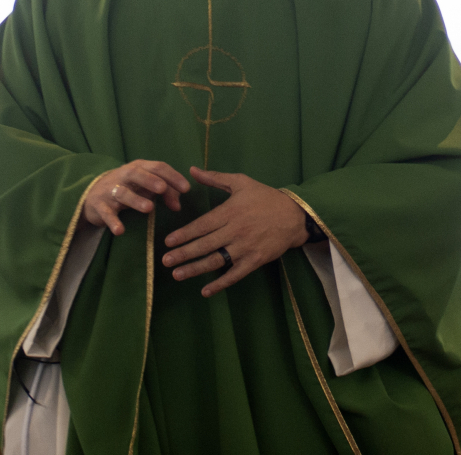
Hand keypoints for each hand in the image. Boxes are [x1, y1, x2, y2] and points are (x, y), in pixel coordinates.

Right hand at [83, 161, 188, 235]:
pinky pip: (107, 214)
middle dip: (150, 180)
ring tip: (149, 208)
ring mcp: (110, 190)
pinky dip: (113, 221)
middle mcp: (124, 176)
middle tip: (163, 188)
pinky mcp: (100, 206)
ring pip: (122, 192)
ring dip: (136, 200)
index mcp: (139, 168)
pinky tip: (120, 230)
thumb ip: (165, 194)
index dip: (172, 176)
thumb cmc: (128, 189)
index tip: (186, 188)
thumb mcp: (146, 187)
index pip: (157, 167)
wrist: (93, 195)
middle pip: (137, 174)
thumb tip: (178, 206)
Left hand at [160, 167, 309, 296]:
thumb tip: (192, 170)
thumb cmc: (265, 197)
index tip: (168, 241)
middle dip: (184, 254)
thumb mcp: (241, 182)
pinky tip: (205, 290)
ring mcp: (245, 248)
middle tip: (166, 261)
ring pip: (216, 261)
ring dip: (195, 269)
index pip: (202, 225)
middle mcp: (235, 231)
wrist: (294, 215)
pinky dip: (220, 284)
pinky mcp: (255, 261)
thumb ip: (215, 178)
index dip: (184, 234)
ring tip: (177, 275)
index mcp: (230, 211)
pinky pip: (235, 275)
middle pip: (205, 245)